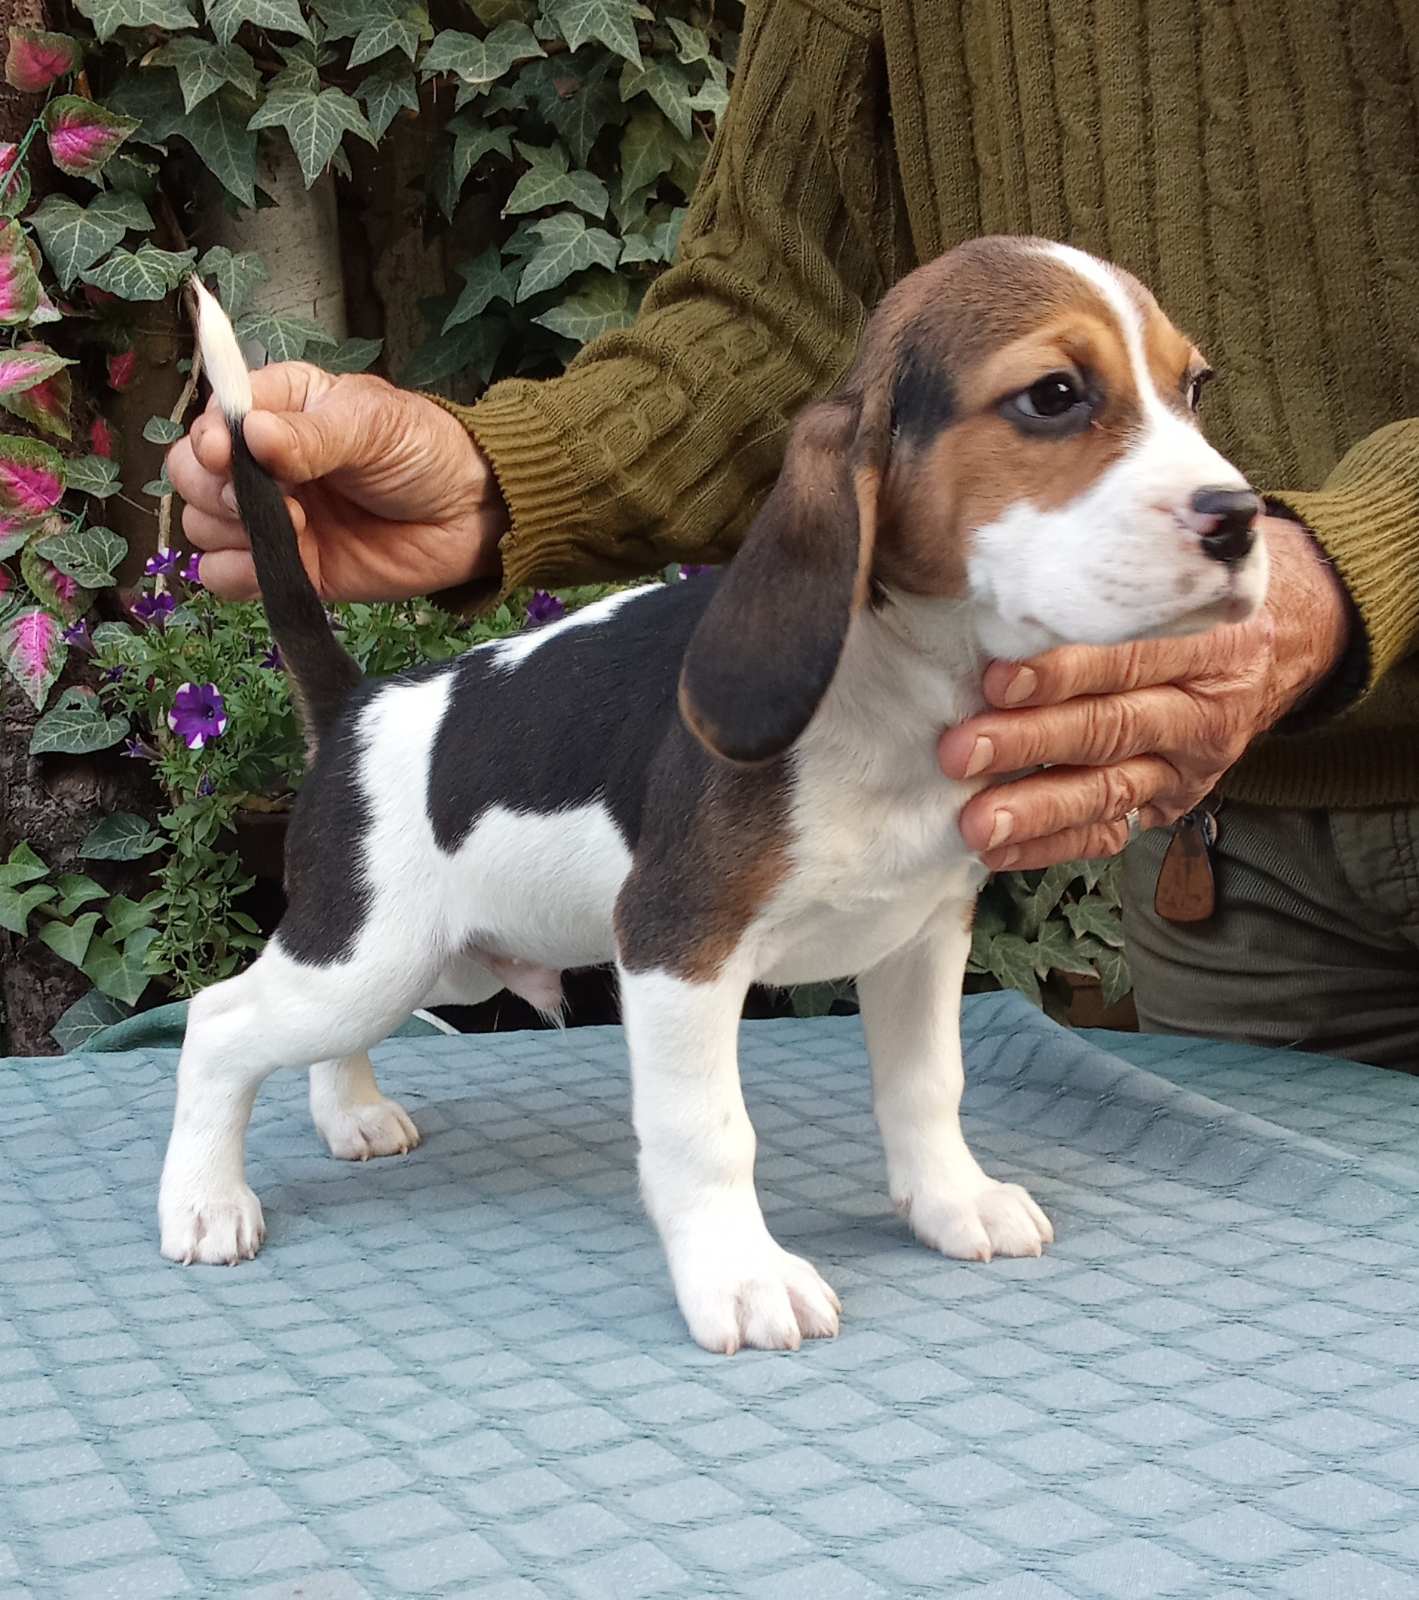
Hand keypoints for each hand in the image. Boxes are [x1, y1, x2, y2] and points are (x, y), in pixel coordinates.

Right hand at [167, 363, 506, 601]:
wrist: (472, 517)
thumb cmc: (425, 452)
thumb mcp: (373, 426)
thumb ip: (311, 435)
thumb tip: (251, 436)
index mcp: (278, 406)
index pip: (212, 419)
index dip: (210, 438)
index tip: (228, 454)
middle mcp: (262, 461)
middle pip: (189, 475)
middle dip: (216, 489)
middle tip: (272, 497)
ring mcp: (272, 516)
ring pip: (200, 526)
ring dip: (232, 531)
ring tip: (301, 526)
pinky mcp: (288, 565)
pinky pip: (226, 577)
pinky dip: (238, 574)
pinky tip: (285, 561)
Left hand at [939, 517, 1350, 869]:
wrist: (1275, 647)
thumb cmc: (1186, 600)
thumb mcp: (1174, 577)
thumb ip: (1113, 585)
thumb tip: (1003, 580)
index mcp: (1210, 641)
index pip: (1130, 656)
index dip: (1063, 671)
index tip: (996, 679)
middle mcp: (1205, 709)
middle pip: (1112, 727)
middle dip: (1031, 742)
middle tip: (961, 752)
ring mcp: (1189, 766)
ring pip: (1110, 789)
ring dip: (1038, 809)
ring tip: (976, 823)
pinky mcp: (1170, 804)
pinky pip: (1109, 832)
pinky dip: (1052, 846)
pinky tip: (998, 853)